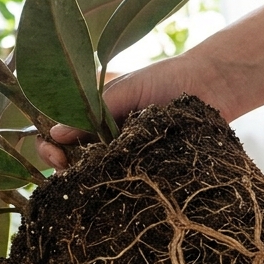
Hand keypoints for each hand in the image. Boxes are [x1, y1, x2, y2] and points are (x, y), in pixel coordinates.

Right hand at [36, 52, 233, 169]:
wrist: (213, 84)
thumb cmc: (167, 78)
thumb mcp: (124, 90)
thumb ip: (91, 112)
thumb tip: (54, 133)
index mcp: (98, 117)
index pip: (61, 136)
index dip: (51, 147)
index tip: (53, 153)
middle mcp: (110, 139)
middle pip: (75, 162)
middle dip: (64, 168)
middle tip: (66, 170)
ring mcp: (130, 156)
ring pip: (99, 176)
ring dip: (89, 180)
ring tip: (89, 179)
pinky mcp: (152, 168)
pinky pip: (129, 182)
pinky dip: (117, 185)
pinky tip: (116, 185)